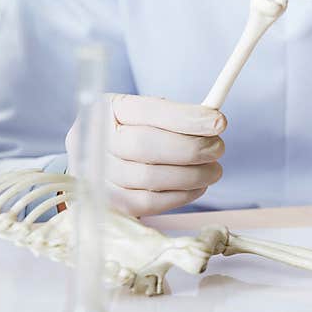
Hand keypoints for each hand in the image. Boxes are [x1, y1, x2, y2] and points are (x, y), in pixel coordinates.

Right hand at [65, 93, 225, 216]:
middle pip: (145, 145)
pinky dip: (181, 195)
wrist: (104, 165)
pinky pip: (148, 202)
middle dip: (191, 148)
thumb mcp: (146, 116)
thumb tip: (214, 122)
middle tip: (218, 149)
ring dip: (191, 175)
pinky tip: (198, 186)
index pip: (147, 110)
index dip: (186, 117)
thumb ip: (175, 116)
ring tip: (213, 170)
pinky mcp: (108, 203)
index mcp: (104, 108)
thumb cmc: (134, 134)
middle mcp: (91, 140)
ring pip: (150, 177)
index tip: (219, 122)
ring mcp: (95, 174)